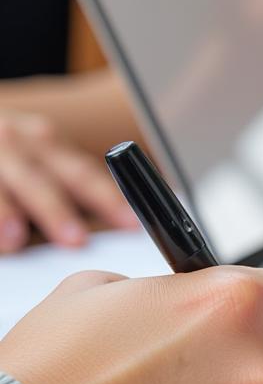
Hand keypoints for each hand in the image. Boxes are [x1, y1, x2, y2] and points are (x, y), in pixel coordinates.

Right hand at [0, 109, 136, 252]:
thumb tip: (122, 225)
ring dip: (7, 212)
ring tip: (14, 240)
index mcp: (45, 142)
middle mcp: (15, 142)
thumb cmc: (10, 151)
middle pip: (39, 180)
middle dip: (57, 211)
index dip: (107, 199)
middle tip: (75, 241)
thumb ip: (70, 185)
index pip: (82, 173)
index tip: (130, 225)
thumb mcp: (39, 157)